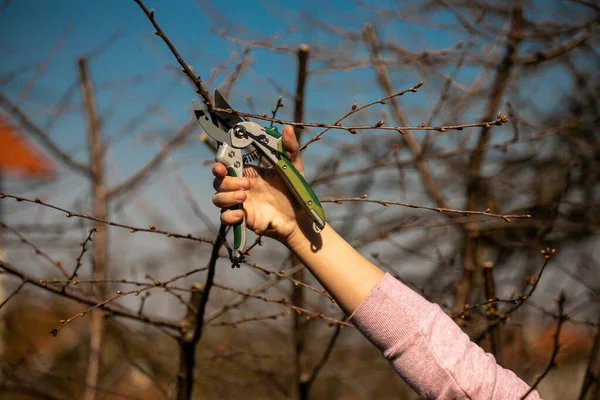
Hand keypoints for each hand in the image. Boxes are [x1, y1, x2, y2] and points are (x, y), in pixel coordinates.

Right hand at [212, 125, 306, 244]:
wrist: (299, 218)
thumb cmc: (295, 192)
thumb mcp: (294, 168)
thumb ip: (290, 149)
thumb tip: (287, 129)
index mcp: (249, 172)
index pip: (226, 165)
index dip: (219, 164)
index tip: (221, 165)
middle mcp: (240, 187)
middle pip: (218, 181)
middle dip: (226, 180)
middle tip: (246, 184)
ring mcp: (240, 203)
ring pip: (217, 198)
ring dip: (227, 196)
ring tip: (244, 196)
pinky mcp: (242, 218)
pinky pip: (224, 218)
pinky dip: (229, 216)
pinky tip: (242, 214)